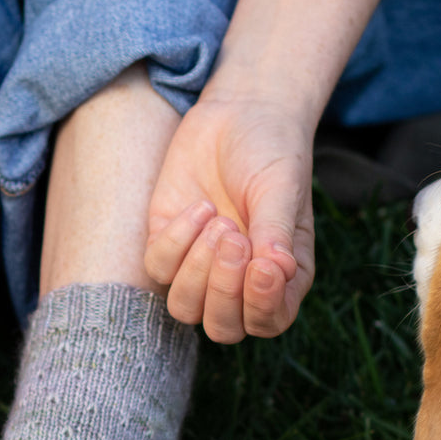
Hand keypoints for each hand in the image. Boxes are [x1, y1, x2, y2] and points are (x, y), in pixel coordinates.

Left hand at [143, 93, 316, 343]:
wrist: (237, 113)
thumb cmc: (271, 152)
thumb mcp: (281, 187)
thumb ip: (277, 231)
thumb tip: (278, 271)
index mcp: (279, 278)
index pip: (269, 322)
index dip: (262, 307)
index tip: (263, 266)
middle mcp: (238, 281)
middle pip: (222, 326)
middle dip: (223, 290)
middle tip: (234, 237)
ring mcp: (199, 267)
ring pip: (184, 308)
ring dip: (196, 271)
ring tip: (218, 221)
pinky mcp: (166, 244)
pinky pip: (159, 267)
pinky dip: (176, 240)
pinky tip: (200, 206)